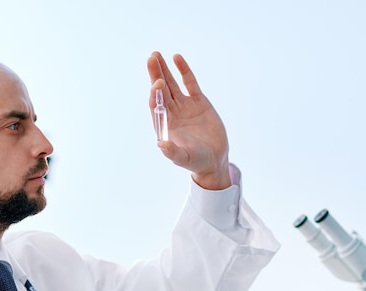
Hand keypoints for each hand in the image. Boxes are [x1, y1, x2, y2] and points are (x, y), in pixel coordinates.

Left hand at [147, 52, 230, 189]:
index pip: (156, 104)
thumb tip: (160, 144)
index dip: (155, 92)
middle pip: (161, 90)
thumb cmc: (196, 161)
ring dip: (164, 70)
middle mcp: (172, 113)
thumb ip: (172, 153)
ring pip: (172, 84)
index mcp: (165, 124)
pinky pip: (190, 83)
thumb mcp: (184, 158)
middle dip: (156, 74)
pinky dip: (183, 71)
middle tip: (151, 57)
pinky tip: (177, 58)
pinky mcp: (199, 101)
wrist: (214, 159)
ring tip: (156, 54)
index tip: (158, 82)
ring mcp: (185, 105)